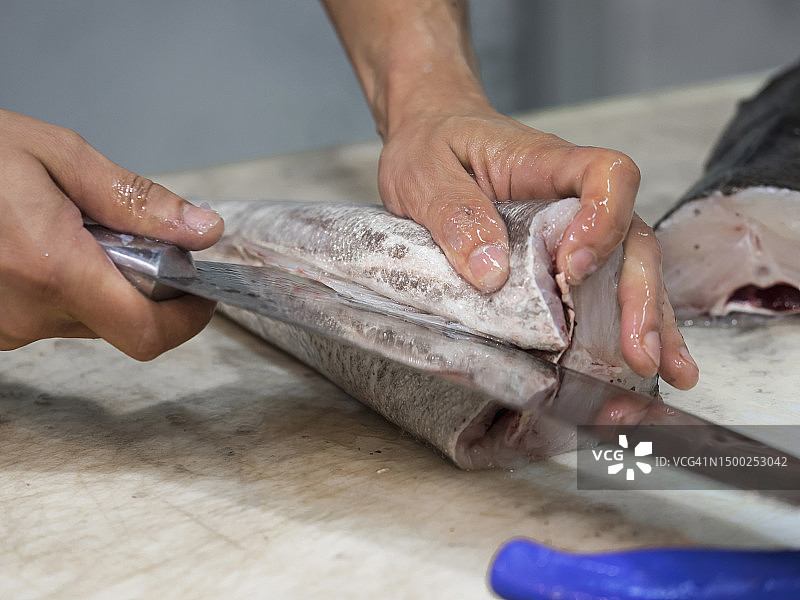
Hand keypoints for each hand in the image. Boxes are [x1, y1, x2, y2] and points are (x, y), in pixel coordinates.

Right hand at [0, 109, 223, 358]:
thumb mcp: (59, 156)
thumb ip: (136, 200)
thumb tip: (203, 231)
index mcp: (53, 269)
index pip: (146, 333)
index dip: (186, 321)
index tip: (201, 296)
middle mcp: (26, 312)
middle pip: (121, 323)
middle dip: (141, 285)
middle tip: (125, 234)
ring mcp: (3, 326)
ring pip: (87, 320)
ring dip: (100, 283)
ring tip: (68, 230)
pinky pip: (50, 317)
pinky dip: (64, 287)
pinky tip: (39, 246)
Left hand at [378, 107, 698, 389]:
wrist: (430, 131)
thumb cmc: (431, 144)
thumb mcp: (424, 173)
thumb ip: (455, 216)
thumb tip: (492, 273)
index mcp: (542, 162)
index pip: (605, 174)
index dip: (602, 220)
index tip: (573, 267)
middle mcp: (570, 195)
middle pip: (631, 235)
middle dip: (639, 296)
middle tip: (638, 352)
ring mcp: (572, 227)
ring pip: (628, 267)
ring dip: (648, 319)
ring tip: (662, 369)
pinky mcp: (558, 255)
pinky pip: (601, 287)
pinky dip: (623, 325)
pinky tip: (642, 362)